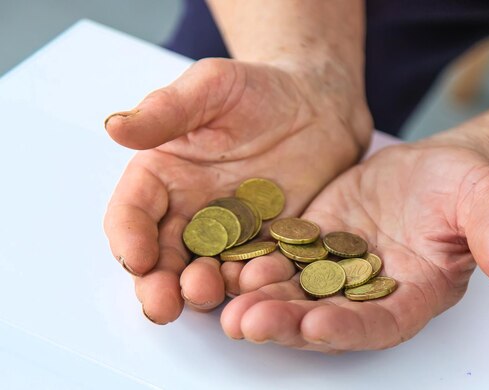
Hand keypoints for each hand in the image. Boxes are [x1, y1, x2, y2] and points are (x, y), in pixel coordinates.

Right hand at [103, 58, 370, 323]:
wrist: (315, 106)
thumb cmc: (258, 90)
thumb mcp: (211, 88)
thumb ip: (166, 110)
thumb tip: (114, 126)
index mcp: (163, 176)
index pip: (133, 212)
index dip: (128, 237)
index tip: (135, 257)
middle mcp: (190, 212)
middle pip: (161, 256)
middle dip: (156, 283)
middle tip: (161, 305)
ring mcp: (230, 233)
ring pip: (204, 271)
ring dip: (199, 290)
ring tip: (204, 294)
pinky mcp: (268, 244)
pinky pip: (255, 270)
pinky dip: (250, 283)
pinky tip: (253, 290)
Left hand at [220, 139, 488, 351]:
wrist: (430, 167)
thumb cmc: (462, 185)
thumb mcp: (483, 199)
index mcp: (411, 293)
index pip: (380, 322)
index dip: (350, 327)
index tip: (318, 324)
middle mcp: (367, 291)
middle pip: (324, 315)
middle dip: (287, 322)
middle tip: (247, 322)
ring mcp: (335, 268)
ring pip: (293, 291)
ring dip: (259, 298)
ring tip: (225, 298)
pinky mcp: (311, 242)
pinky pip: (279, 255)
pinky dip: (253, 262)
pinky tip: (223, 260)